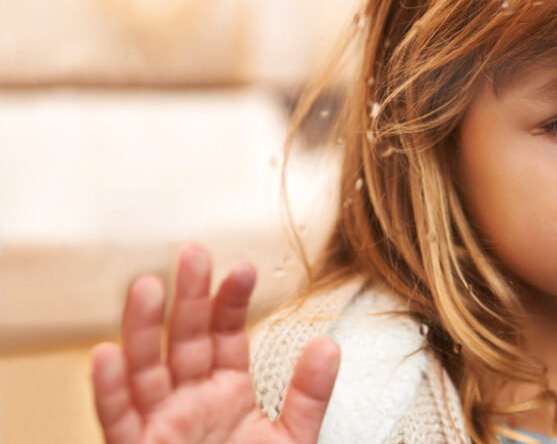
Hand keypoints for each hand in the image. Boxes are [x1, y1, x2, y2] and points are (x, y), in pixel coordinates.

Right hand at [91, 244, 339, 443]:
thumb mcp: (292, 440)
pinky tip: (107, 354)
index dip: (231, 302)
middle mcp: (189, 401)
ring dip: (143, 329)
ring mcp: (160, 425)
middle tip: (193, 252)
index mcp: (227, 392)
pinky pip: (117, 421)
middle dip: (187, 298)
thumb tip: (329, 344)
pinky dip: (110, 390)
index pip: (226, 336)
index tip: (243, 267)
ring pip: (145, 370)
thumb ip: (309, 395)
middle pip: (183, 341)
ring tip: (148, 286)